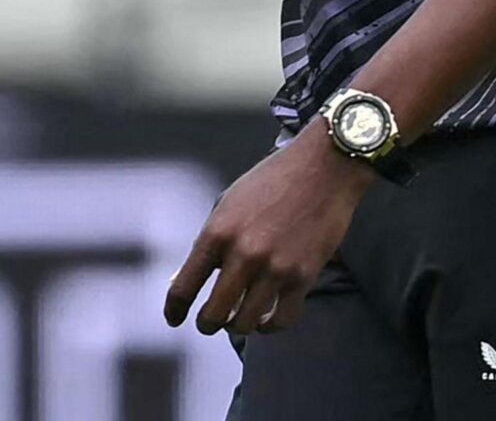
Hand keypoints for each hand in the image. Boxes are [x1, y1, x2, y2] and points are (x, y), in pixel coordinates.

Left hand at [164, 119, 373, 335]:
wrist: (322, 169)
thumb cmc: (271, 182)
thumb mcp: (228, 204)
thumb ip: (210, 241)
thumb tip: (189, 278)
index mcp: (217, 232)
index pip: (184, 286)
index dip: (174, 310)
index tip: (173, 318)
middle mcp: (243, 254)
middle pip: (214, 313)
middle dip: (207, 324)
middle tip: (208, 323)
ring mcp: (275, 268)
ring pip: (246, 323)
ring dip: (238, 326)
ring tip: (238, 320)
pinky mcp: (304, 277)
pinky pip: (282, 319)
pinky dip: (271, 326)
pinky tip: (266, 320)